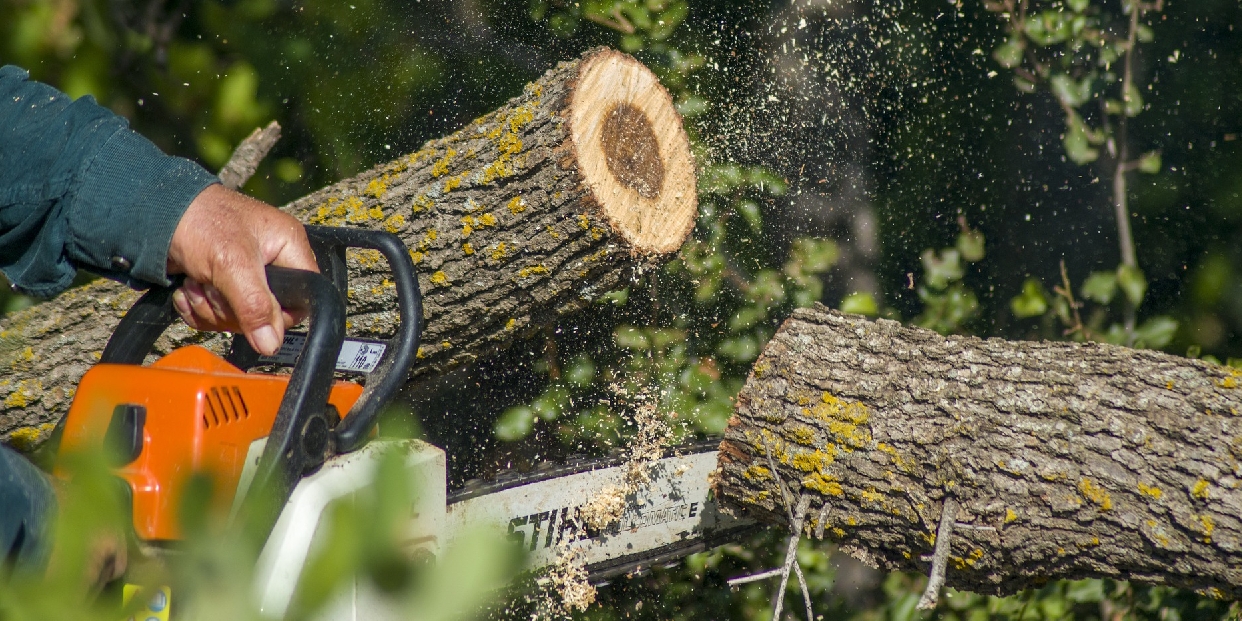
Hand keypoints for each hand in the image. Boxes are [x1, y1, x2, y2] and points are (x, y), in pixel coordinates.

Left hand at [166, 184, 317, 355]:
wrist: (154, 214)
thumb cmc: (200, 220)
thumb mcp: (232, 263)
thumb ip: (254, 304)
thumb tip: (271, 344)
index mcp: (288, 249)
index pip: (303, 299)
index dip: (278, 314)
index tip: (252, 309)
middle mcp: (271, 264)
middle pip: (266, 316)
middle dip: (231, 308)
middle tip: (214, 286)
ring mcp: (244, 278)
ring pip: (238, 319)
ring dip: (210, 307)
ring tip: (197, 281)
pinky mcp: (221, 287)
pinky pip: (216, 317)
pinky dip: (197, 308)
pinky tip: (188, 289)